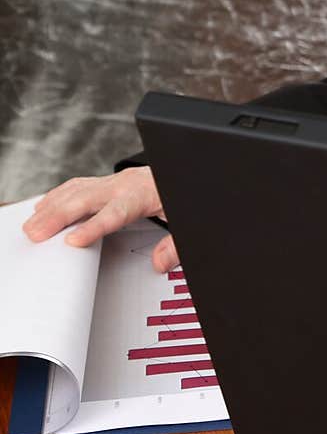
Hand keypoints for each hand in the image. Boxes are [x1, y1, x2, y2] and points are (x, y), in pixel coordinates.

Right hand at [21, 168, 178, 272]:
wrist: (184, 170)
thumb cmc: (180, 193)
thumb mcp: (186, 222)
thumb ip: (175, 245)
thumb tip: (160, 264)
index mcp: (144, 194)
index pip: (115, 213)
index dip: (93, 227)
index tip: (73, 241)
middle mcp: (125, 184)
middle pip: (86, 199)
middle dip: (58, 217)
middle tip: (37, 233)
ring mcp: (114, 181)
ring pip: (77, 191)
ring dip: (52, 207)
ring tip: (32, 225)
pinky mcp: (108, 181)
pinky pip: (79, 186)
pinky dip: (58, 195)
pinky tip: (45, 206)